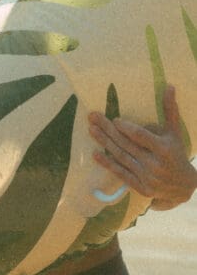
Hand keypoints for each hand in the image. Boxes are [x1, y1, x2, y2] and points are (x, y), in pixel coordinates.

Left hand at [89, 86, 196, 209]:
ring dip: (104, 143)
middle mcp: (155, 164)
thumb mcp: (175, 132)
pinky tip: (95, 153)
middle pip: (127, 145)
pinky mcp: (141, 188)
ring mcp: (147, 177)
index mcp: (164, 149)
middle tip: (92, 117)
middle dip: (108, 130)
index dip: (128, 129)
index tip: (115, 120)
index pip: (141, 137)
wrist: (183, 187)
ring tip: (91, 130)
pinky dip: (108, 164)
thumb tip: (169, 86)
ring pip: (122, 157)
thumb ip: (170, 110)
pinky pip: (121, 174)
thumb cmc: (176, 153)